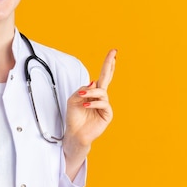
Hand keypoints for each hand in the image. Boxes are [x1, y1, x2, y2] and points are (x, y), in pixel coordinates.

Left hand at [63, 49, 115, 172]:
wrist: (75, 133)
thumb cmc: (74, 117)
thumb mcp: (73, 99)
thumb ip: (82, 89)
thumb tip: (94, 83)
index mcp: (93, 92)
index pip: (101, 76)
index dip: (107, 64)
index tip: (113, 52)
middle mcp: (101, 97)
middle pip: (107, 78)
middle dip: (110, 65)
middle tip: (114, 53)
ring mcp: (105, 105)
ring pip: (102, 92)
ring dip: (91, 93)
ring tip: (82, 98)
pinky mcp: (107, 114)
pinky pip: (103, 104)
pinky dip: (93, 103)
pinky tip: (86, 105)